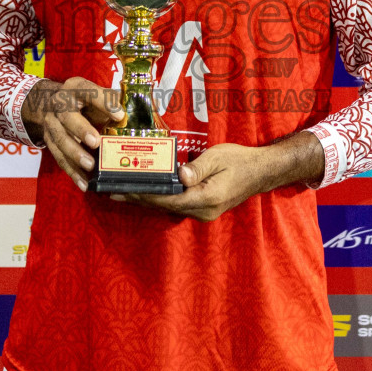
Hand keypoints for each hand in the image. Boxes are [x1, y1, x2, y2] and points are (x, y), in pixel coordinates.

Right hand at [20, 76, 124, 191]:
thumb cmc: (84, 101)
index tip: (120, 115)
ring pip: (60, 139)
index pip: (88, 91)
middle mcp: (59, 104)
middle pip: (68, 117)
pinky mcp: (49, 141)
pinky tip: (84, 183)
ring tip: (90, 166)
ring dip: (75, 154)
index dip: (103, 102)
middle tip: (96, 142)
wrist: (52, 104)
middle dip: (81, 130)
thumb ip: (113, 102)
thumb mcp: (95, 94)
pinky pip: (59, 157)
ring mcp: (51, 123)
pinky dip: (71, 172)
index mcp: (75, 88)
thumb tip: (135, 115)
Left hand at [112, 132, 324, 221]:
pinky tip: (142, 192)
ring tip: (119, 192)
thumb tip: (180, 175)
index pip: (169, 199)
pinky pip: (174, 204)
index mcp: (207, 198)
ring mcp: (202, 212)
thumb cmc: (240, 160)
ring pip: (166, 207)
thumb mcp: (218, 158)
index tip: (124, 188)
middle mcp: (202, 210)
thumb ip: (198, 168)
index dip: (145, 194)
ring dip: (144, 199)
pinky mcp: (201, 208)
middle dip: (137, 198)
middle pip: (163, 206)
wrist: (260, 172)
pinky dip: (157, 198)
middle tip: (111, 191)